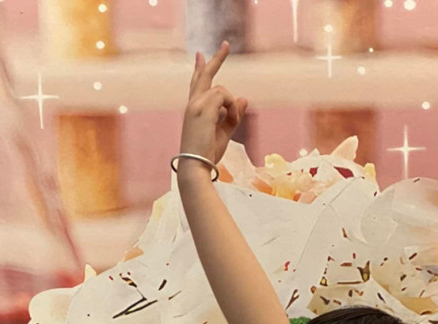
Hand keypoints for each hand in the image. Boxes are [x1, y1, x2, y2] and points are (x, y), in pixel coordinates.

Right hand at [179, 41, 247, 171]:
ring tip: (231, 120)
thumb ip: (233, 116)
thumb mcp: (223, 134)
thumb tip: (244, 98)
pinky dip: (232, 107)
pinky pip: (225, 96)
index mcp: (194, 110)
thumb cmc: (206, 155)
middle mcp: (192, 104)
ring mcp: (195, 104)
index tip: (201, 56)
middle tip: (226, 44)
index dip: (201, 70)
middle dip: (216, 59)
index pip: (197, 85)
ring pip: (222, 90)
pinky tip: (230, 119)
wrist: (196, 166)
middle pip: (204, 76)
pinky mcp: (202, 107)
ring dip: (232, 105)